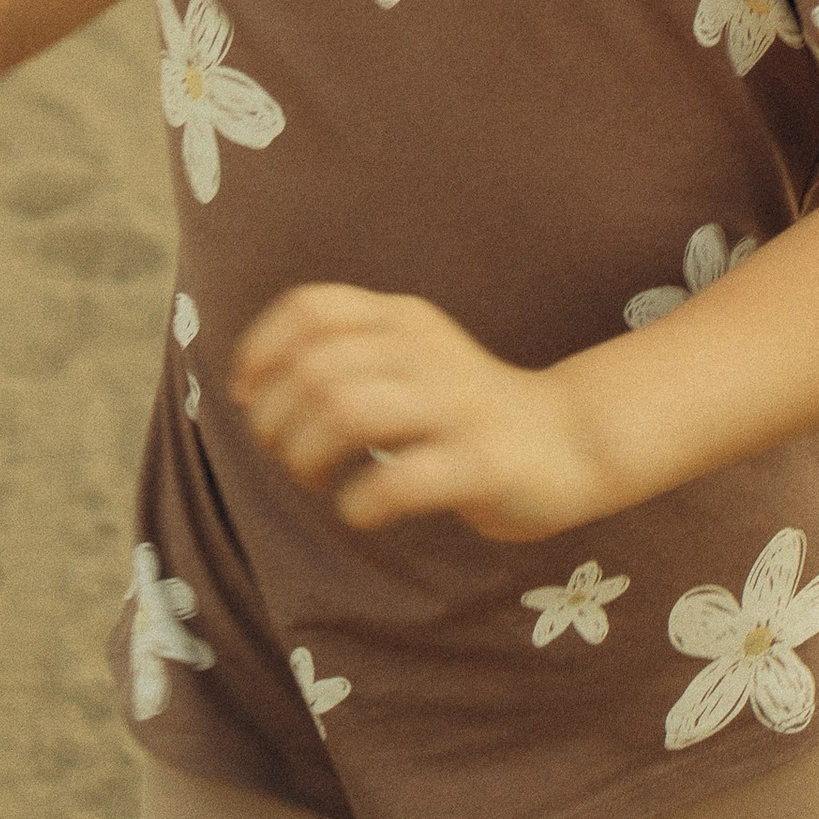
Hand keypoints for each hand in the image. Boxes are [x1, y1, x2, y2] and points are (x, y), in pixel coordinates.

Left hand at [232, 284, 601, 542]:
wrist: (571, 440)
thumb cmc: (467, 410)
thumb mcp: (411, 358)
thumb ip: (349, 355)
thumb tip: (253, 389)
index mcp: (405, 318)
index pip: (311, 308)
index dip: (260, 351)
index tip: (247, 398)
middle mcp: (427, 350)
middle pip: (315, 367)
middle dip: (276, 421)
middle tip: (285, 456)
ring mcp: (456, 404)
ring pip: (346, 408)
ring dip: (308, 455)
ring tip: (315, 481)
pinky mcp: (480, 462)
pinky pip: (397, 480)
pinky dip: (359, 503)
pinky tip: (362, 510)